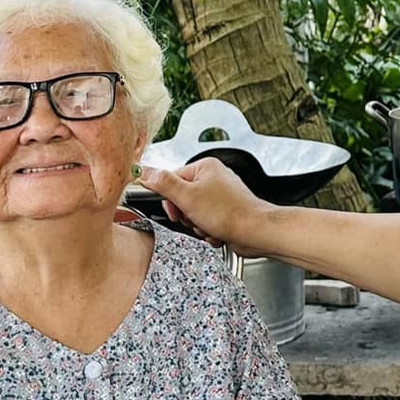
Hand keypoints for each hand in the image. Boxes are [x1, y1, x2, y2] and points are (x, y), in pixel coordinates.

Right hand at [133, 158, 267, 250]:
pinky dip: (208, 231)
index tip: (176, 210)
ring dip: (197, 226)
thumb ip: (163, 183)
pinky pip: (206, 222)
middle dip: (186, 216)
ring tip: (209, 226)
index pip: (172, 180)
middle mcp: (214, 178)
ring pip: (193, 213)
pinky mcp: (226, 212)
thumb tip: (144, 172)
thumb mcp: (187, 197)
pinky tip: (217, 232)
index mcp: (205, 167)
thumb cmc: (230, 213)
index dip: (171, 200)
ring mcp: (221, 196)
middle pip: (182, 199)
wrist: (255, 232)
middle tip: (195, 219)